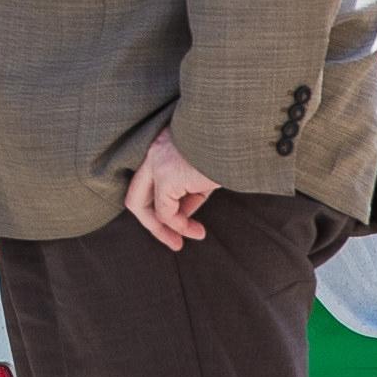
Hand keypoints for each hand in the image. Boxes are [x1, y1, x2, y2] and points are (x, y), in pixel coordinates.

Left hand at [123, 127, 218, 251]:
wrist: (241, 134)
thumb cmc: (229, 150)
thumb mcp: (204, 173)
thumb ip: (187, 192)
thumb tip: (180, 217)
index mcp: (161, 146)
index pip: (147, 182)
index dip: (160, 206)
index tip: (179, 224)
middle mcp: (152, 152)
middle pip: (135, 194)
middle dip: (152, 223)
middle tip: (173, 241)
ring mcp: (156, 163)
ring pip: (145, 207)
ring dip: (168, 229)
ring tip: (195, 235)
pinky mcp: (166, 175)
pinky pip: (165, 212)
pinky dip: (180, 226)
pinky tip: (198, 231)